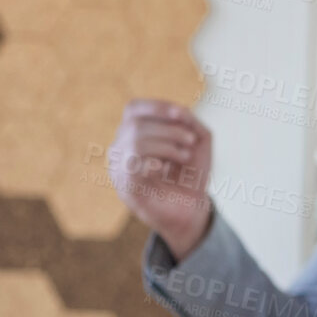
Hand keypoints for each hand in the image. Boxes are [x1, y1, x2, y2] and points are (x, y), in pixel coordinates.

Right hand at [108, 99, 212, 258]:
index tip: (181, 113)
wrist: (191, 210)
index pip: (133, 109)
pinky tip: (166, 169)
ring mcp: (119, 170)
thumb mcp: (197, 141)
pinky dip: (156, 162)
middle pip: (136, 124)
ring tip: (184, 156)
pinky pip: (133, 166)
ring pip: (135, 142)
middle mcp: (120, 150)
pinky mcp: (126, 188)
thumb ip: (190, 121)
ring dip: (167, 145)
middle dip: (169, 129)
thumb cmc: (191, 174)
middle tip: (191, 141)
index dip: (156, 106)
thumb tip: (179, 111)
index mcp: (134, 135)